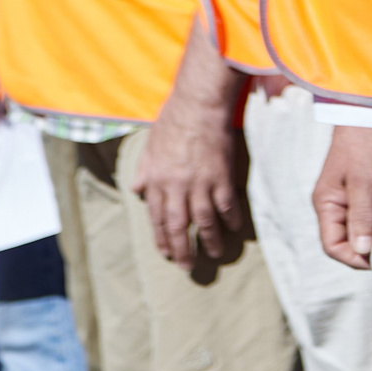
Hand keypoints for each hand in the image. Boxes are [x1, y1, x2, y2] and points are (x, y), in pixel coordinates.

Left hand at [130, 82, 250, 266]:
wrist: (199, 104)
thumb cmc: (173, 119)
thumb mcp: (150, 145)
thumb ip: (144, 170)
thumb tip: (137, 190)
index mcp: (157, 180)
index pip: (158, 217)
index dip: (162, 238)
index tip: (167, 253)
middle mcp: (176, 187)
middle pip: (179, 226)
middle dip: (182, 249)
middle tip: (187, 267)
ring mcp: (200, 183)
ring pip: (204, 221)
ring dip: (209, 241)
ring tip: (214, 254)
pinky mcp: (221, 176)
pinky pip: (226, 205)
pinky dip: (230, 219)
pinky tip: (234, 229)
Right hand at [312, 124, 371, 269]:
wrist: (371, 111)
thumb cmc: (363, 142)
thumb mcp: (363, 180)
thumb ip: (362, 215)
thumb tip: (363, 252)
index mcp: (326, 205)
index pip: (333, 246)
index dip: (354, 258)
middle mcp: (337, 205)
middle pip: (348, 241)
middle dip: (369, 251)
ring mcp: (352, 198)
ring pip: (363, 230)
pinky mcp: (369, 191)